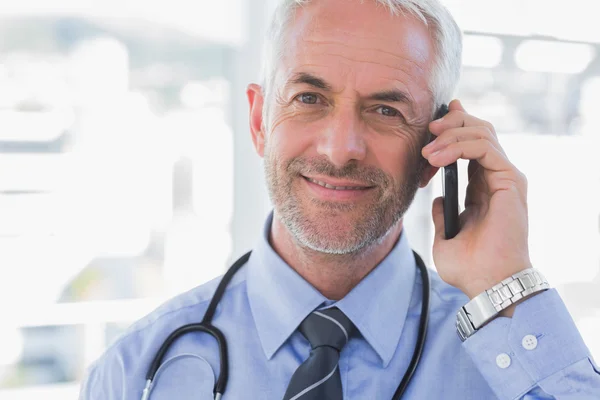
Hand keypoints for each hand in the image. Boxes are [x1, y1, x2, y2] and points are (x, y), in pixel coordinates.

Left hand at [422, 99, 531, 304]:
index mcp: (483, 187)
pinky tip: (437, 158)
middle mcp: (497, 178)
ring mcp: (505, 178)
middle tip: (427, 129)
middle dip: (451, 123)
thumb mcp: (445, 235)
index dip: (454, 128)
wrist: (486, 283)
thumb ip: (441, 213)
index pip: (472, 145)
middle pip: (479, 130)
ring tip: (427, 151)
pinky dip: (458, 146)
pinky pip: (484, 148)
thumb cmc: (469, 266)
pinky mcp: (510, 181)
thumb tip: (435, 198)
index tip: (430, 125)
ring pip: (482, 133)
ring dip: (450, 134)